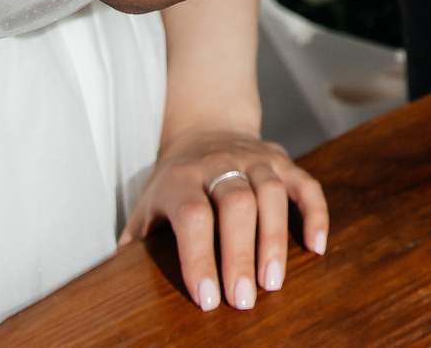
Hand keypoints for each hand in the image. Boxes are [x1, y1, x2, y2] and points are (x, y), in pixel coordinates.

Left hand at [122, 128, 328, 312]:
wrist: (205, 130)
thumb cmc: (173, 186)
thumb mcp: (146, 208)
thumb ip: (135, 246)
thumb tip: (114, 289)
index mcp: (180, 179)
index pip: (193, 217)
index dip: (200, 258)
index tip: (208, 299)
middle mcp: (219, 163)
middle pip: (237, 204)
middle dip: (241, 254)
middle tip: (245, 300)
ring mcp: (254, 159)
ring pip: (272, 192)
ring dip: (275, 239)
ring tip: (274, 283)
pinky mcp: (282, 160)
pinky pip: (305, 184)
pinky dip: (315, 215)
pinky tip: (316, 248)